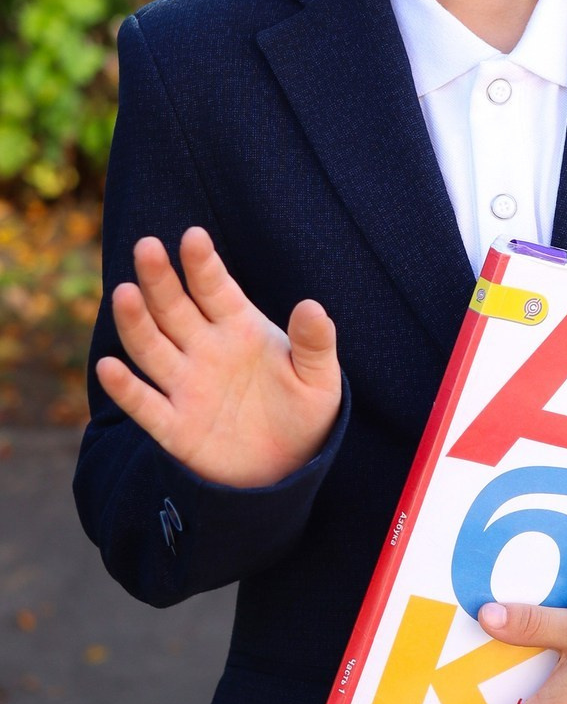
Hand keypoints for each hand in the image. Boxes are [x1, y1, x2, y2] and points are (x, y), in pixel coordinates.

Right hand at [95, 226, 340, 488]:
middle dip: (160, 279)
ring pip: (152, 348)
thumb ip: (315, 343)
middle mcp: (204, 350)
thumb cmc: (303, 412)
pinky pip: (145, 404)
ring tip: (125, 293)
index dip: (203, 264)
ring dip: (136, 323)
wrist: (288, 467)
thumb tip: (312, 306)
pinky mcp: (175, 426)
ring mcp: (185, 385)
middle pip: (175, 308)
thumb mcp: (320, 378)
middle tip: (147, 246)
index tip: (193, 236)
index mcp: (240, 328)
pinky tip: (109, 366)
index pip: (216, 289)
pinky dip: (126, 388)